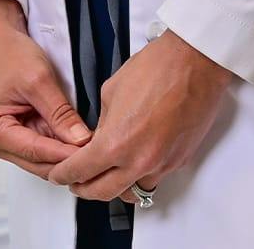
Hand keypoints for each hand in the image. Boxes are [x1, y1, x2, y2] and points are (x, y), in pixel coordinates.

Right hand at [0, 0, 92, 178]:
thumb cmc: (7, 50)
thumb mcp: (38, 79)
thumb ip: (60, 113)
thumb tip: (80, 141)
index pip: (35, 152)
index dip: (66, 155)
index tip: (92, 156)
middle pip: (36, 160)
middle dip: (65, 157)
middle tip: (96, 153)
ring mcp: (0, 137)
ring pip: (38, 155)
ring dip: (61, 149)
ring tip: (89, 144)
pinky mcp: (11, 130)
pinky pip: (36, 142)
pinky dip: (54, 139)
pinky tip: (73, 135)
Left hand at [47, 28, 235, 203]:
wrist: (195, 61)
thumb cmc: (156, 67)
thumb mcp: (112, 90)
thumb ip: (102, 123)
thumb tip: (100, 138)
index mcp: (116, 143)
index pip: (80, 172)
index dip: (64, 175)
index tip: (58, 175)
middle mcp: (139, 162)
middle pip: (102, 193)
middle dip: (83, 189)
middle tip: (75, 182)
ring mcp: (162, 164)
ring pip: (131, 192)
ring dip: (115, 187)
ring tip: (106, 175)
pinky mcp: (179, 160)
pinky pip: (153, 178)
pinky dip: (140, 176)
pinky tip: (134, 162)